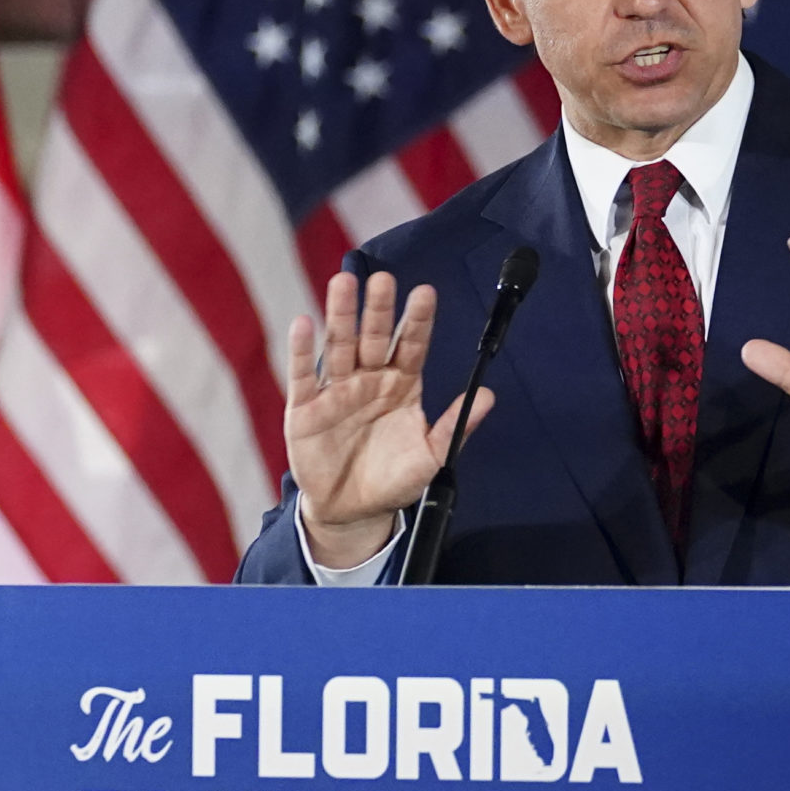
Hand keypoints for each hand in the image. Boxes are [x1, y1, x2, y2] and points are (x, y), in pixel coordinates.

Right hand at [285, 271, 492, 567]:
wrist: (353, 510)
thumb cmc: (394, 479)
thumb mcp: (431, 456)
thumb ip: (456, 426)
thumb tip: (488, 396)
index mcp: (401, 385)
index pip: (411, 345)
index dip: (417, 320)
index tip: (425, 292)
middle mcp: (369, 379)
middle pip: (374, 337)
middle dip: (378, 309)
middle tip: (383, 280)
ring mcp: (337, 390)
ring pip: (338, 345)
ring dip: (340, 314)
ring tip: (343, 283)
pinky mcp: (306, 408)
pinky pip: (303, 375)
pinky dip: (301, 350)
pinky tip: (303, 322)